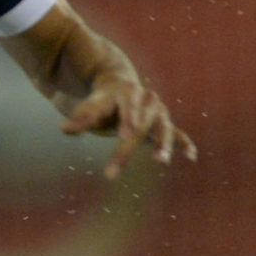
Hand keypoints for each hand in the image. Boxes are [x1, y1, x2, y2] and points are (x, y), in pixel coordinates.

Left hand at [62, 72, 196, 180]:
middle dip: (128, 147)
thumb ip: (82, 118)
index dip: (128, 120)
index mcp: (128, 92)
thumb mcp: (92, 106)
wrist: (121, 86)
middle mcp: (148, 100)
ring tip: (160, 161)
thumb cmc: (103, 100)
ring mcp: (158, 112)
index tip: (125, 134)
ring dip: (163, 144)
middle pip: (141, 124)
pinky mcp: (164, 124)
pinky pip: (176, 134)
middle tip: (115, 169)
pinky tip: (191, 156)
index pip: (128, 107)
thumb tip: (65, 129)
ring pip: (163, 129)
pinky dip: (183, 144)